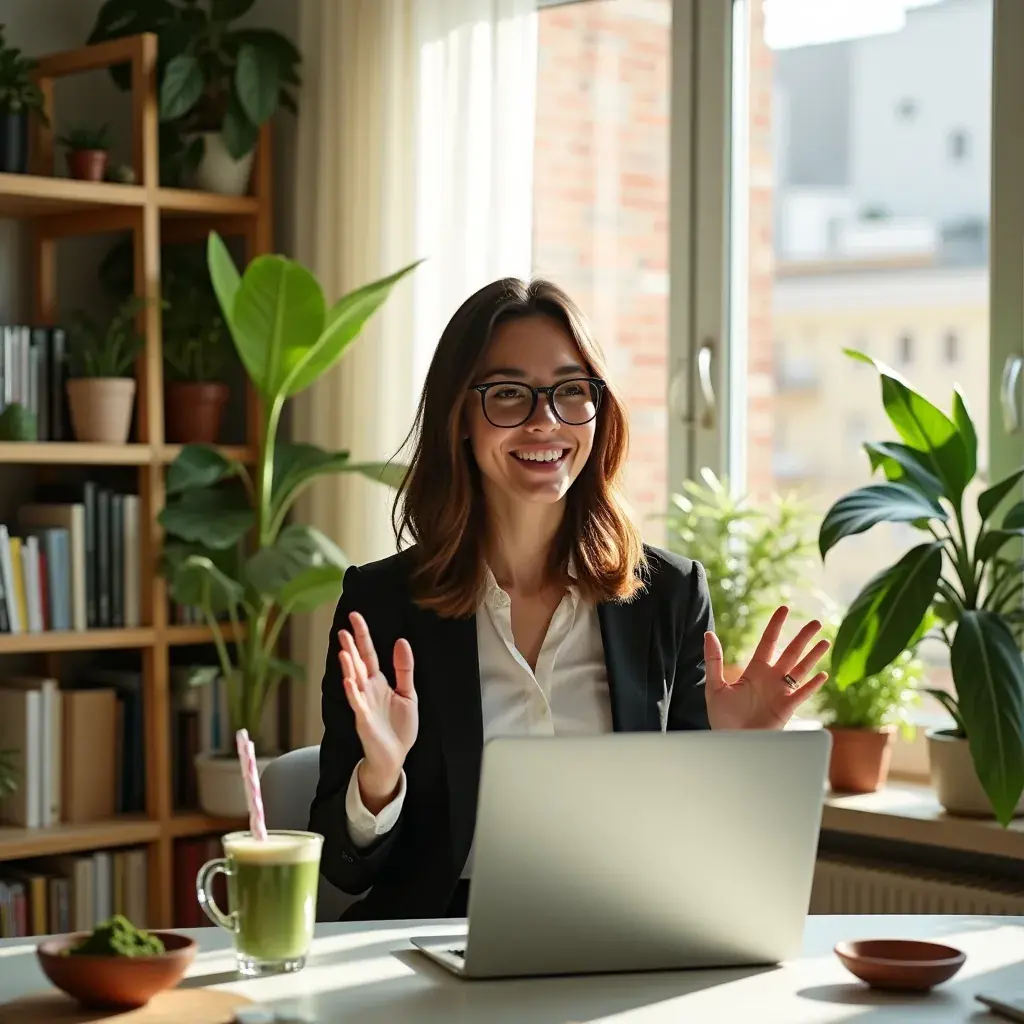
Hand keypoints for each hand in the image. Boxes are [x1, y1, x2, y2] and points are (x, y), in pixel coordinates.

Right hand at [337, 611, 417, 811]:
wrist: (396, 756)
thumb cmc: (399, 726)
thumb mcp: (408, 693)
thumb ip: (404, 669)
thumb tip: (401, 641)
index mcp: (379, 681)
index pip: (368, 654)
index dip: (362, 635)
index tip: (355, 617)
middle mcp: (368, 689)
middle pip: (358, 663)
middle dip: (351, 646)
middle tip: (343, 628)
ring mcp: (364, 703)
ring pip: (354, 680)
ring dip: (348, 666)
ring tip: (344, 650)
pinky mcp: (364, 719)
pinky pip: (357, 702)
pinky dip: (352, 691)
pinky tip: (348, 680)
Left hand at [704, 606, 828, 730]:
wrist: (732, 742)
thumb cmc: (722, 717)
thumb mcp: (715, 686)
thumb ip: (713, 660)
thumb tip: (709, 633)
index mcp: (755, 670)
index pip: (768, 642)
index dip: (776, 625)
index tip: (784, 608)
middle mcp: (771, 678)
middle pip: (790, 652)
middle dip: (803, 636)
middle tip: (815, 621)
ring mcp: (781, 693)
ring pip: (801, 669)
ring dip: (813, 656)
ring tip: (824, 640)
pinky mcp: (787, 708)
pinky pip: (803, 693)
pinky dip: (813, 685)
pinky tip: (823, 674)